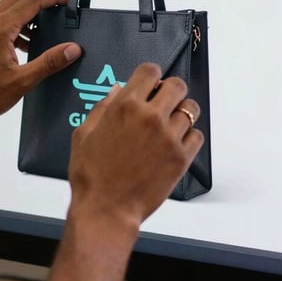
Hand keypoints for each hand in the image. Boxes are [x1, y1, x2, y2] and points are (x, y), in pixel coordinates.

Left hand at [0, 0, 81, 134]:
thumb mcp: (22, 81)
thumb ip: (49, 62)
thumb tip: (72, 49)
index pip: (32, 0)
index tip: (69, 1)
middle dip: (43, 0)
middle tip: (61, 13)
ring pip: (12, 5)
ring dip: (31, 13)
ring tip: (47, 31)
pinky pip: (4, 19)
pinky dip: (19, 23)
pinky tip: (29, 44)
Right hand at [67, 63, 203, 229]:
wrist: (106, 209)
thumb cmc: (91, 175)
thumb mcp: (84, 134)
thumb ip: (102, 108)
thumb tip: (118, 90)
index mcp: (125, 106)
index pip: (150, 71)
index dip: (151, 75)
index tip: (150, 83)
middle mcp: (151, 117)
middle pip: (177, 85)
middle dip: (170, 90)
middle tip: (163, 101)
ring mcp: (169, 137)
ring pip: (191, 109)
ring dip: (182, 112)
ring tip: (171, 124)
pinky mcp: (181, 158)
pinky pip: (197, 135)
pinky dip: (189, 136)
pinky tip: (176, 143)